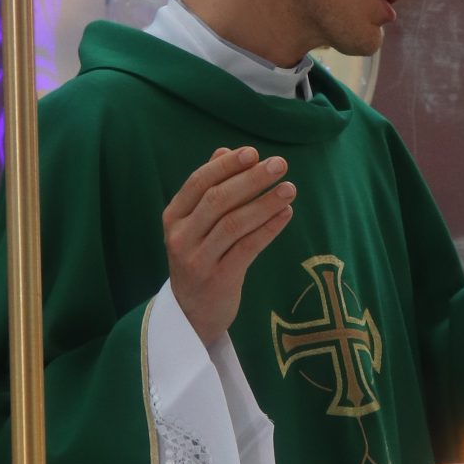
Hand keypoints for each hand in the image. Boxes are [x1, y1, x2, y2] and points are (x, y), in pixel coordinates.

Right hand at [164, 145, 295, 344]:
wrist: (191, 313)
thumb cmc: (199, 257)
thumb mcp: (195, 225)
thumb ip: (208, 189)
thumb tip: (225, 150)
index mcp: (174, 217)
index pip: (198, 183)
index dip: (227, 166)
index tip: (254, 152)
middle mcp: (181, 237)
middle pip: (218, 200)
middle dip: (251, 179)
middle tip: (280, 164)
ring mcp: (198, 260)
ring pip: (234, 224)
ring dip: (265, 203)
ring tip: (290, 188)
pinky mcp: (219, 280)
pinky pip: (247, 248)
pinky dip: (269, 229)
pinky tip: (286, 214)